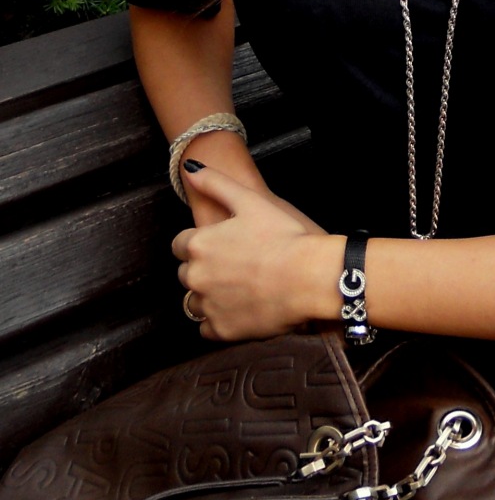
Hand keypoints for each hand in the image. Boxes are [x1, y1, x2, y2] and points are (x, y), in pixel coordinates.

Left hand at [174, 164, 337, 341]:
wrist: (308, 277)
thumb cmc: (283, 235)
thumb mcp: (250, 200)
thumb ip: (215, 183)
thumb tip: (189, 169)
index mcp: (199, 244)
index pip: (180, 245)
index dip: (200, 243)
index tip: (221, 244)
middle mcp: (196, 276)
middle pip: (186, 274)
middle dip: (204, 269)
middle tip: (235, 265)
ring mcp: (208, 305)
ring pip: (194, 302)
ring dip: (208, 296)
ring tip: (238, 288)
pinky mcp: (222, 330)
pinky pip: (208, 328)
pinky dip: (219, 321)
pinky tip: (240, 309)